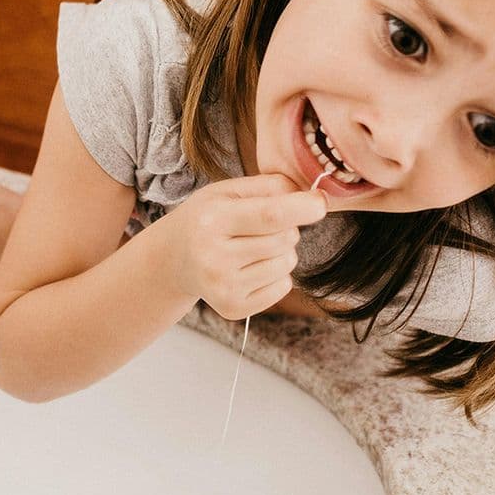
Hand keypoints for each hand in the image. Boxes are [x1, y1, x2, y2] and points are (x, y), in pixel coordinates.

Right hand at [162, 173, 326, 320]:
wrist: (174, 257)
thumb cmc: (207, 217)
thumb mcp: (228, 190)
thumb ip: (270, 186)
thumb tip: (312, 197)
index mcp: (213, 219)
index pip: (271, 215)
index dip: (303, 209)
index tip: (320, 203)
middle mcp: (214, 257)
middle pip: (285, 240)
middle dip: (288, 228)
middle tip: (261, 226)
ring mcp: (223, 287)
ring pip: (287, 264)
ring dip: (282, 252)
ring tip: (254, 246)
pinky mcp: (232, 307)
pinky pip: (283, 287)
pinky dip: (277, 275)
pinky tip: (251, 267)